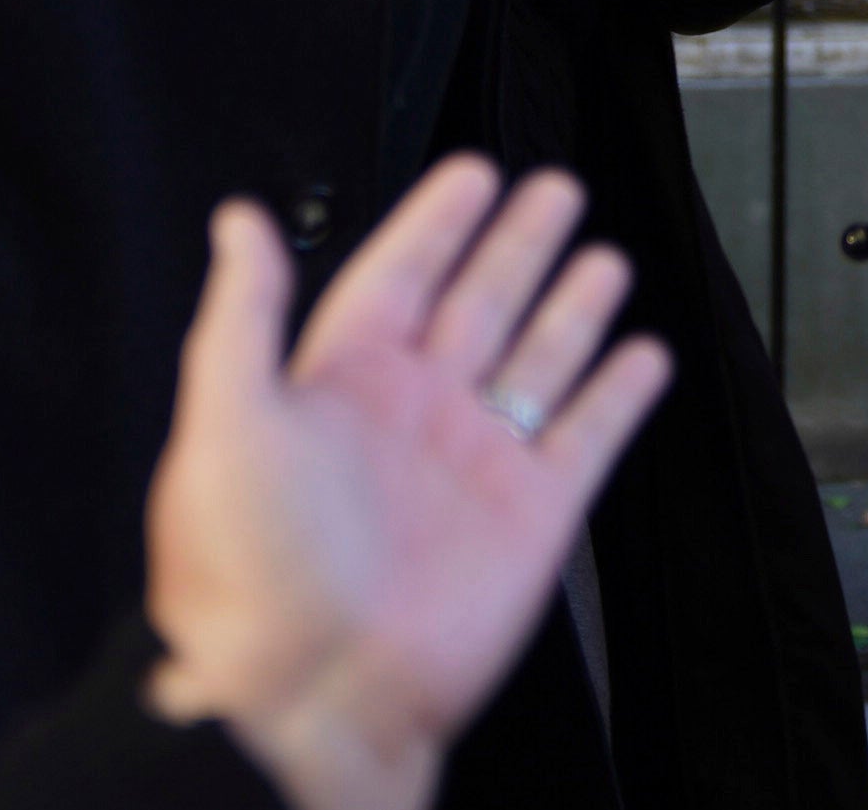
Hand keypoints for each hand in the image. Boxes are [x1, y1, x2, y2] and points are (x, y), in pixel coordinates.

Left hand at [143, 161, 671, 809]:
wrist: (310, 695)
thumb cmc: (246, 575)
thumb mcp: (225, 424)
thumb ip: (242, 316)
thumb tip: (239, 223)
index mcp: (338, 386)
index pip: (398, 275)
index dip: (437, 222)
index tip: (472, 172)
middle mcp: (413, 417)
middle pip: (479, 302)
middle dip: (516, 244)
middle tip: (554, 188)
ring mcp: (475, 464)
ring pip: (538, 360)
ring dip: (572, 306)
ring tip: (603, 256)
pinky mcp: (530, 516)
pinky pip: (587, 437)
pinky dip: (619, 394)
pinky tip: (642, 355)